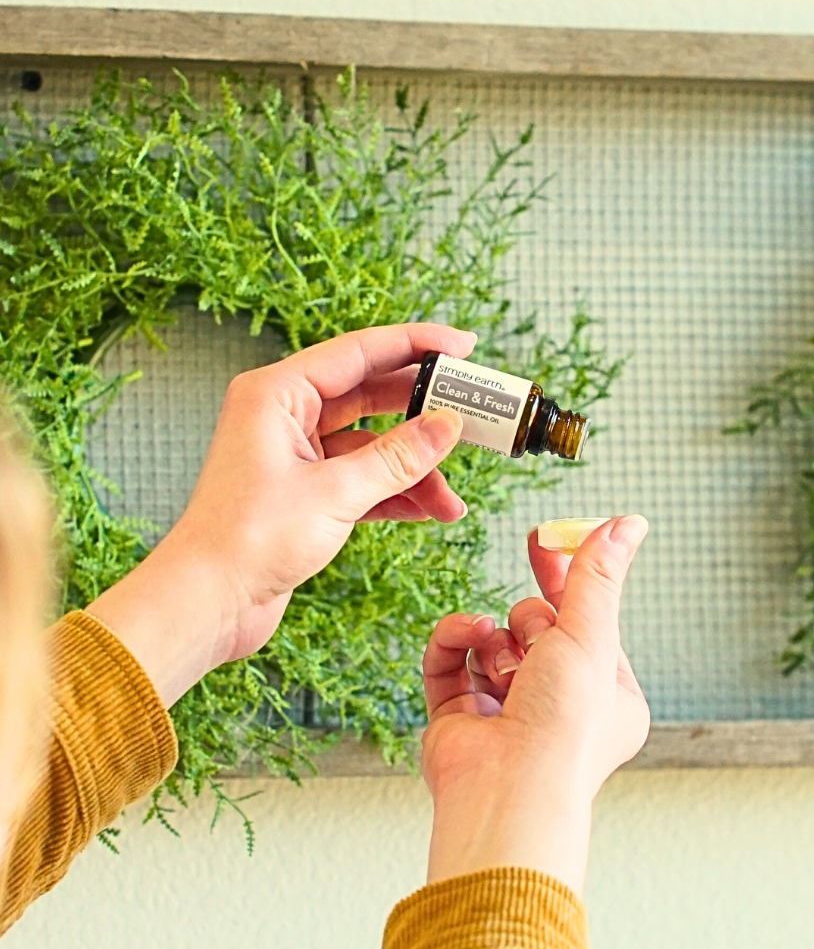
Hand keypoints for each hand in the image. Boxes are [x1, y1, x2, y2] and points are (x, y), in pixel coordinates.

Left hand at [87, 323, 474, 706]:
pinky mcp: (303, 494)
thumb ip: (398, 457)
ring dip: (414, 469)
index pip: (359, 352)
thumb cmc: (247, 540)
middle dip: (423, 412)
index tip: (464, 346)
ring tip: (452, 499)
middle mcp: (284, 416)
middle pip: (370, 395)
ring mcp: (294, 455)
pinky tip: (428, 511)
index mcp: (277, 394)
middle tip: (473, 415)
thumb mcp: (335, 493)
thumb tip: (448, 425)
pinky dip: (395, 494)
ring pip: (371, 445)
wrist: (206, 603)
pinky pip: (362, 480)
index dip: (416, 345)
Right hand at [421, 516, 649, 892]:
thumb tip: (628, 522)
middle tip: (535, 588)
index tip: (547, 536)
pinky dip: (457, 640)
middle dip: (535, 619)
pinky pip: (451, 657)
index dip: (569, 578)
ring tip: (509, 663)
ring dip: (500, 638)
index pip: (588, 620)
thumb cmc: (565, 726)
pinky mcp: (459, 717)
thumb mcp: (591, 635)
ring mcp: (506, 711)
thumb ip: (598, 575)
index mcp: (607, 696)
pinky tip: (470, 636)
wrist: (508, 789)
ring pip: (495, 639)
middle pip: (539, 625)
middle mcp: (558, 705)